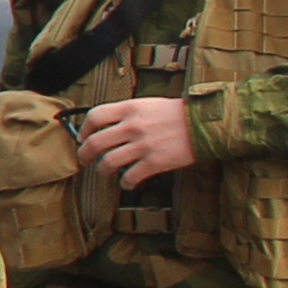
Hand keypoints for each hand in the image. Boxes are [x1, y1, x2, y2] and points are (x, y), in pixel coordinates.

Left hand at [74, 93, 201, 181]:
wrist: (204, 123)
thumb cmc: (176, 114)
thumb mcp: (147, 104)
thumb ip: (127, 114)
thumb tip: (107, 127)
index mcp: (129, 108)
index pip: (95, 116)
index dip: (84, 129)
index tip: (82, 138)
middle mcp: (132, 126)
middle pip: (95, 142)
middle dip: (85, 154)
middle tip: (85, 159)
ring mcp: (142, 145)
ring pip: (108, 162)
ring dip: (103, 170)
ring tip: (105, 172)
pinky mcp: (154, 162)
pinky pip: (130, 177)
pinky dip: (125, 183)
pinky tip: (127, 183)